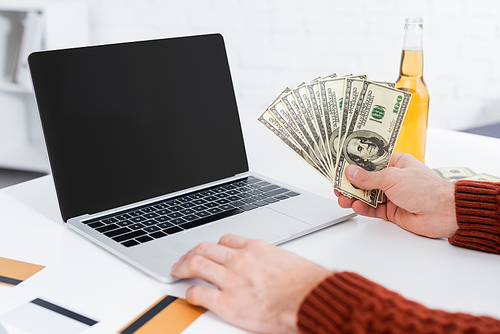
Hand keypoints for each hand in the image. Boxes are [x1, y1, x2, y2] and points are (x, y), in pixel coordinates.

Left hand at [171, 234, 331, 333]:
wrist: (311, 299)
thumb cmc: (306, 283)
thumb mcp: (287, 259)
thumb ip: (269, 259)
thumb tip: (267, 265)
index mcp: (255, 248)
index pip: (226, 240)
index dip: (214, 245)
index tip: (211, 250)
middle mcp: (240, 260)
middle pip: (205, 248)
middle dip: (191, 252)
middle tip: (184, 258)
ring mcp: (231, 280)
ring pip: (197, 264)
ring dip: (183, 266)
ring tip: (177, 271)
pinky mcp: (227, 303)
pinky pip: (199, 294)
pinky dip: (190, 293)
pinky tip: (190, 295)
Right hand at [335, 153, 457, 237]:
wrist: (443, 214)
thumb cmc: (427, 190)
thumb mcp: (393, 177)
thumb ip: (369, 177)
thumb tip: (351, 172)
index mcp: (397, 163)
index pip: (371, 162)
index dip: (355, 164)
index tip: (341, 166)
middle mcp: (394, 178)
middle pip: (366, 180)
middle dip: (351, 183)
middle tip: (338, 186)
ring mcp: (392, 195)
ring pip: (367, 195)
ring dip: (354, 197)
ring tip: (343, 198)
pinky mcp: (392, 211)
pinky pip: (372, 209)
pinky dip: (363, 208)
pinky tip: (356, 206)